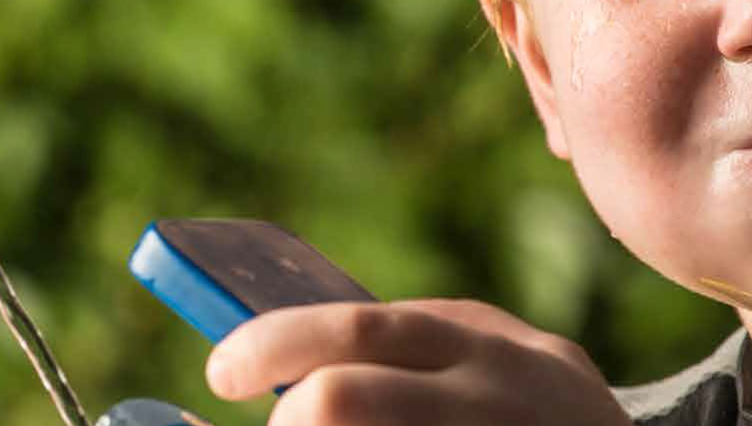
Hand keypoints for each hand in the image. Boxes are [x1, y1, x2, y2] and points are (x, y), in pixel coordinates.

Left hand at [204, 299, 632, 424]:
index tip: (220, 371)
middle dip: (291, 419)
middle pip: (338, 401)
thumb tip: (273, 360)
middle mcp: (492, 407)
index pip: (353, 334)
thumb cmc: (531, 411)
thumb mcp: (494, 355)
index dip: (270, 346)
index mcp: (484, 350)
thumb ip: (403, 345)